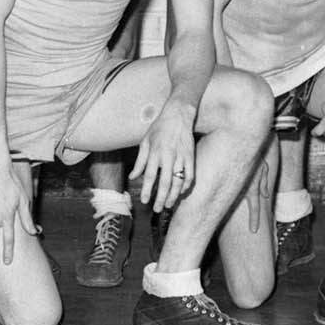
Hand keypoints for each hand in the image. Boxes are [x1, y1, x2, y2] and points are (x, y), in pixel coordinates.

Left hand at [129, 97, 199, 211]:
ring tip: (168, 205)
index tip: (145, 201)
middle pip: (165, 182)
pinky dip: (186, 186)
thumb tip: (133, 177)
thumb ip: (140, 161)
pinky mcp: (191, 156)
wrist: (178, 115)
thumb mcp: (145, 142)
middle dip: (160, 198)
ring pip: (178, 181)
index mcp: (154, 152)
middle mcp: (168, 156)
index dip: (147, 190)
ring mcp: (181, 156)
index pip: (149, 176)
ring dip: (174, 196)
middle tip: (156, 209)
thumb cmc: (159, 128)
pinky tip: (181, 193)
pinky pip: (190, 175)